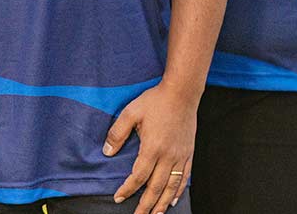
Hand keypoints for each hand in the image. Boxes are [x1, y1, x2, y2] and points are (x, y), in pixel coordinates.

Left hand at [103, 82, 196, 213]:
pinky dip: (179, 191)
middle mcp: (167, 156)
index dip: (128, 189)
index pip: (138, 176)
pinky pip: (184, 177)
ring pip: (171, 187)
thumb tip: (107, 151)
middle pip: (156, 187)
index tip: (118, 198)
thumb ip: (118, 132)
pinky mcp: (188, 153)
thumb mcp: (131, 112)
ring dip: (162, 203)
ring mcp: (180, 156)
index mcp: (152, 148)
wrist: (182, 93)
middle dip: (146, 205)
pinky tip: (174, 199)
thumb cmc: (155, 100)